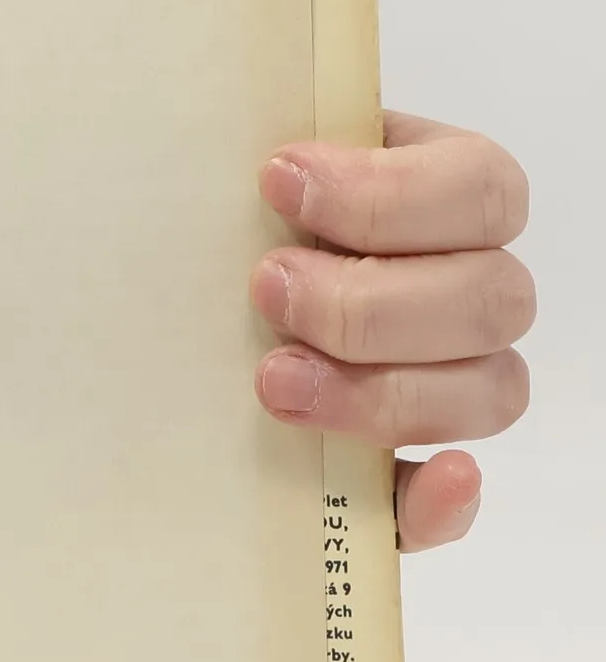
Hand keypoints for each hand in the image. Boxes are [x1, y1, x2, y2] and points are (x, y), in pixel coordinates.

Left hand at [251, 112, 530, 551]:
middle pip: (492, 298)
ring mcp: (446, 379)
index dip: (388, 192)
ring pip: (489, 391)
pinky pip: (447, 499)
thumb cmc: (211, 226)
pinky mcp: (400, 470)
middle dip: (369, 300)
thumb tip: (273, 162)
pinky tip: (425, 480)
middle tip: (266, 288)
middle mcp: (461, 286)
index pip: (479, 189)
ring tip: (273, 376)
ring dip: (383, 390)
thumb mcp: (234, 178)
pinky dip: (440, 499)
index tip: (274, 181)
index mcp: (438, 197)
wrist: (169, 300)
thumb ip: (266, 168)